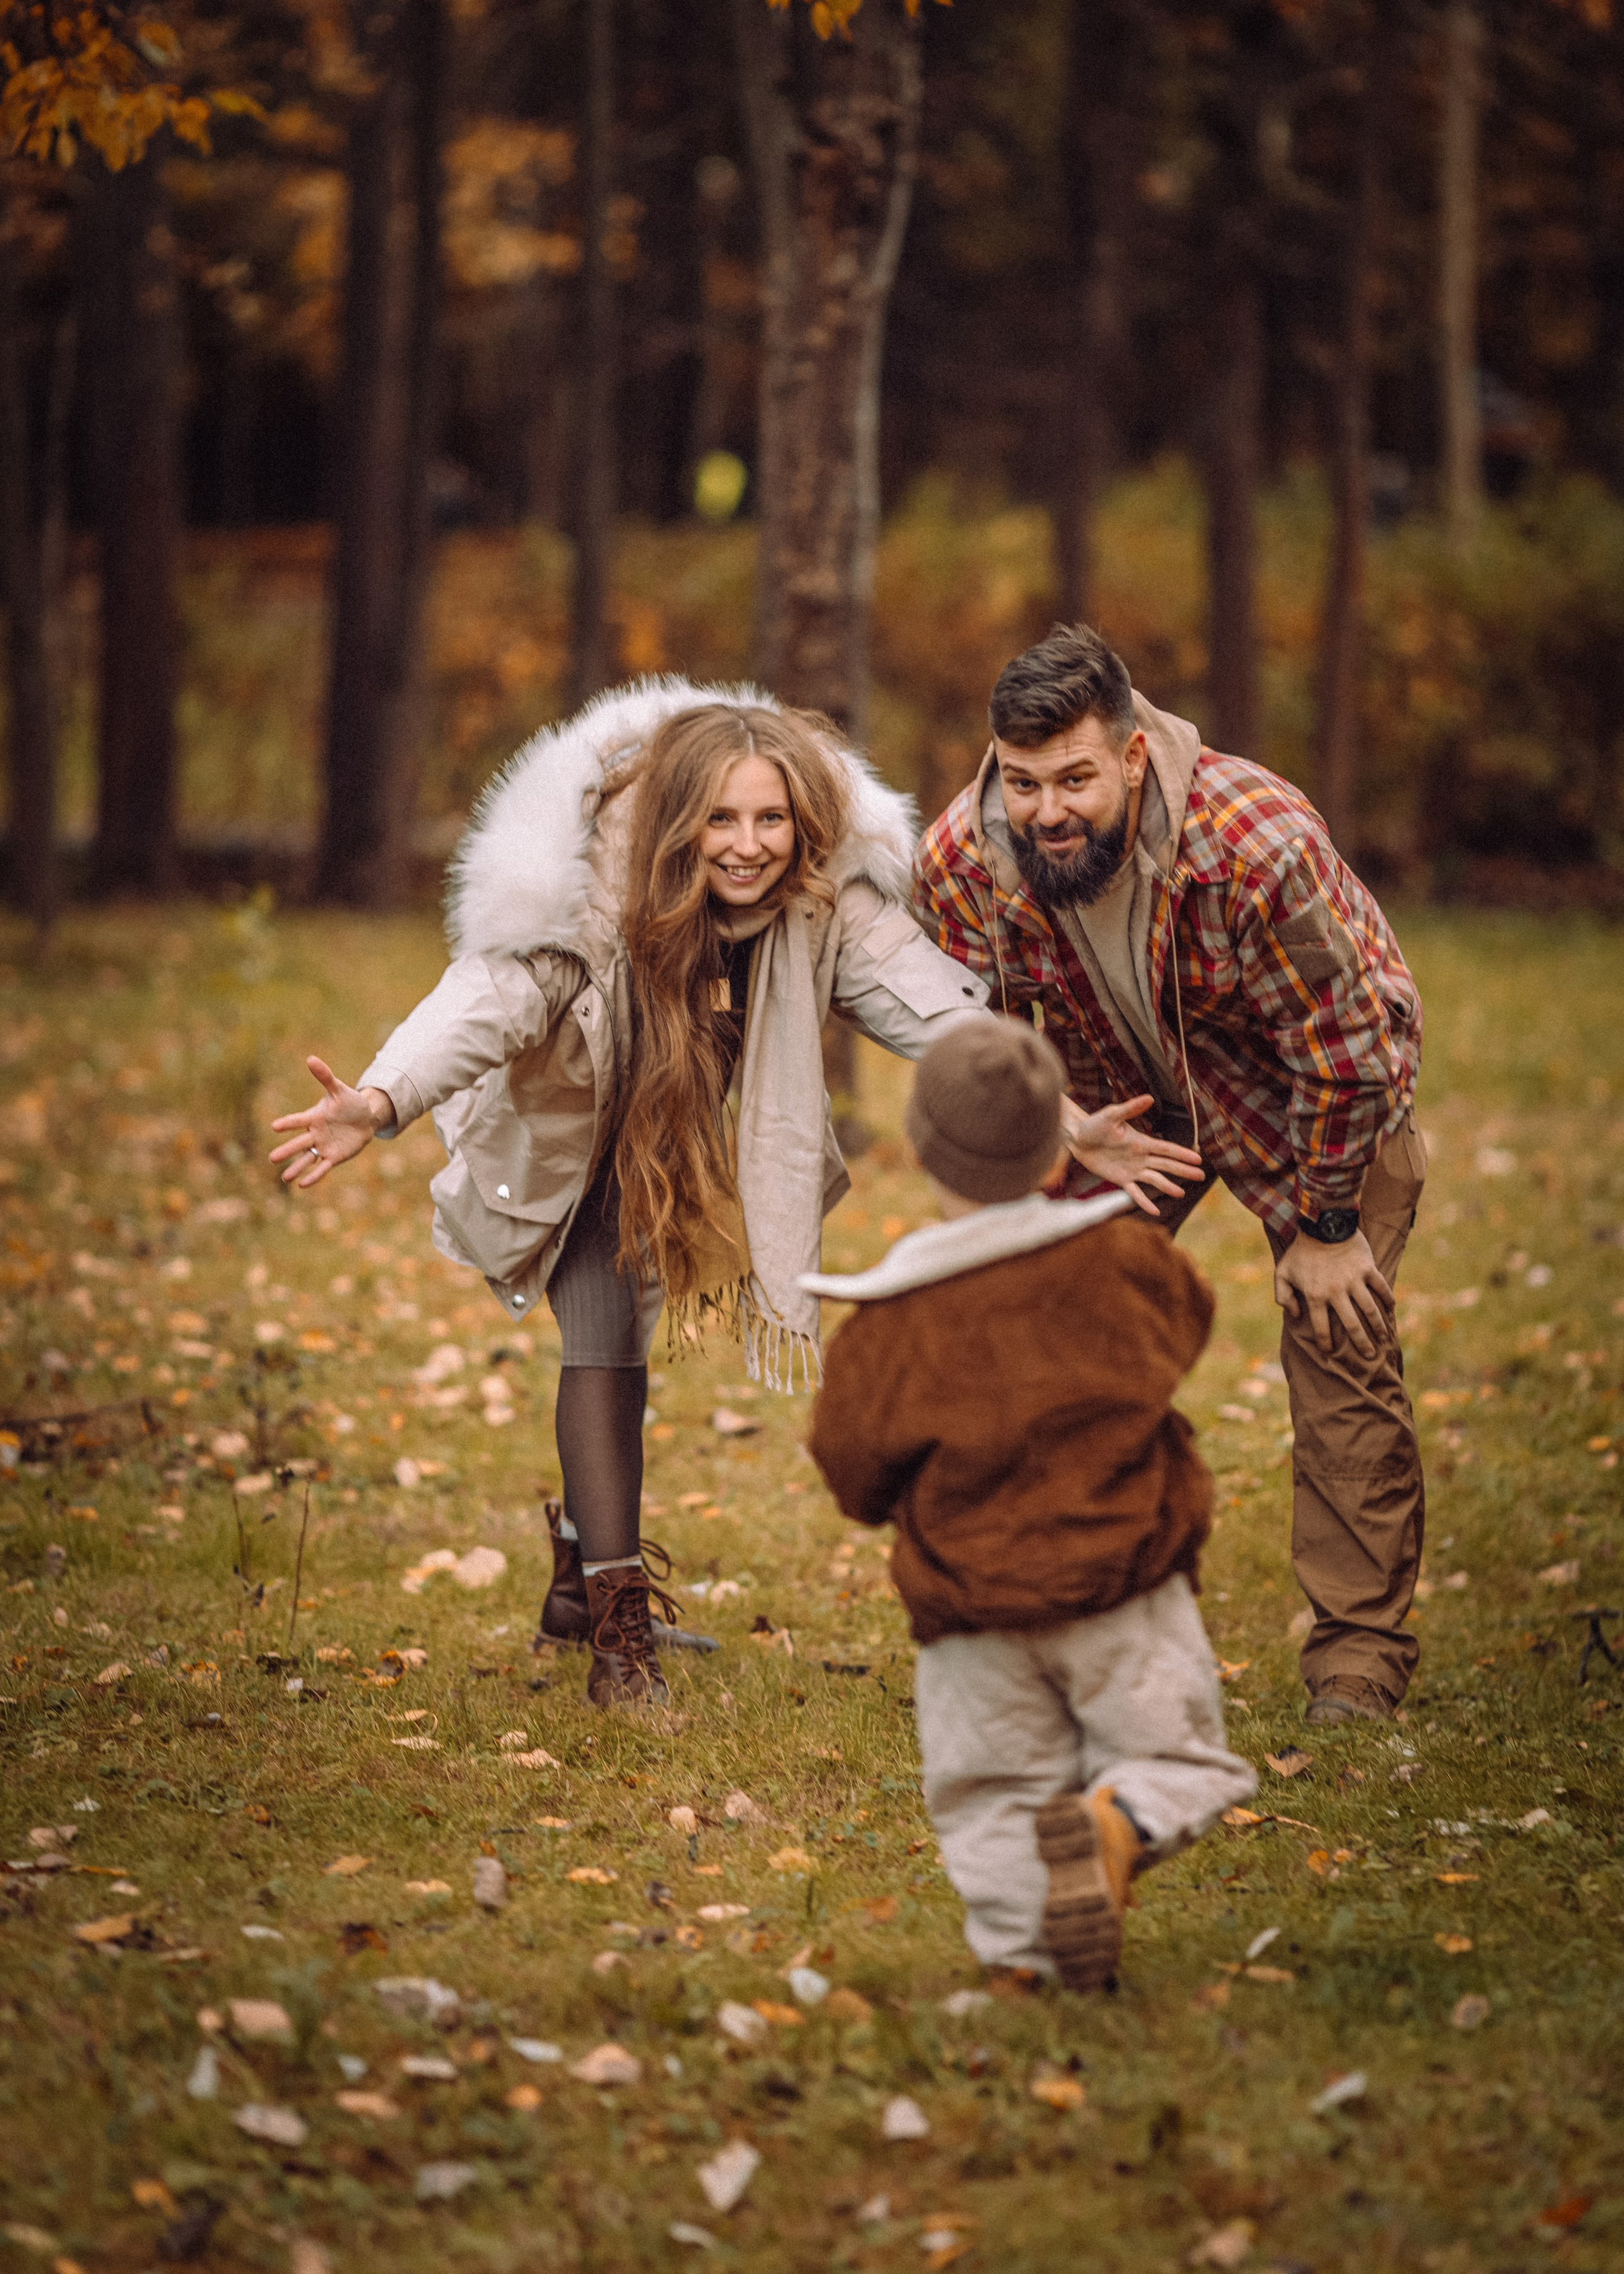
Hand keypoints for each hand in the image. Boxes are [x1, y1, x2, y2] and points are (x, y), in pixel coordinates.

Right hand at [269, 1057, 393, 1188]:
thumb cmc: (350, 1103)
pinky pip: (322, 1167)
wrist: (365, 1119)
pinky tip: (303, 1185)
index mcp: (313, 1117)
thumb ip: (325, 1077)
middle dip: (287, 1151)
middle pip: (299, 1143)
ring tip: (285, 1178)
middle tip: (272, 1159)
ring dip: (296, 1167)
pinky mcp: (334, 1157)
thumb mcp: (339, 1090)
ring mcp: (323, 1146)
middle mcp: (315, 1133)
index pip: (298, 1121)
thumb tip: (311, 1058)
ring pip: (307, 1158)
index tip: (274, 1127)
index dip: (288, 1124)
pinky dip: (314, 1176)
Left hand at [1059, 1093, 1204, 1216]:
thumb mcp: (1112, 1115)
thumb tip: (1149, 1098)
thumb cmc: (1094, 1124)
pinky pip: (1135, 1192)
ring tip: (1181, 1193)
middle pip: (1166, 1165)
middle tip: (1201, 1176)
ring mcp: (1132, 1169)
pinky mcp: (1120, 1179)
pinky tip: (1155, 1211)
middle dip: (1183, 1170)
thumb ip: (1131, 1109)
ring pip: (1154, 1179)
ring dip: (1168, 1186)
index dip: (1182, 1154)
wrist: (1077, 1138)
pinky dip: (1144, 1202)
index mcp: (1142, 1142)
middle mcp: (1140, 1156)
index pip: (1167, 1149)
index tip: (1198, 1159)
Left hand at [1274, 1226, 1392, 1356]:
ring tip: (1384, 1339)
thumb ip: (1282, 1296)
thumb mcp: (1282, 1272)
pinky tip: (1391, 1309)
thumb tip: (1293, 1314)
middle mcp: (1337, 1292)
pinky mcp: (1367, 1268)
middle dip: (1361, 1343)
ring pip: (1370, 1310)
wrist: (1322, 1224)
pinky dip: (1388, 1298)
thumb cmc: (1300, 1250)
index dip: (1326, 1343)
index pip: (1321, 1327)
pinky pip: (1381, 1287)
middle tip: (1369, 1356)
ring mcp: (1354, 1281)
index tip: (1329, 1352)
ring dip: (1378, 1326)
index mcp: (1316, 1296)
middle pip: (1352, 1325)